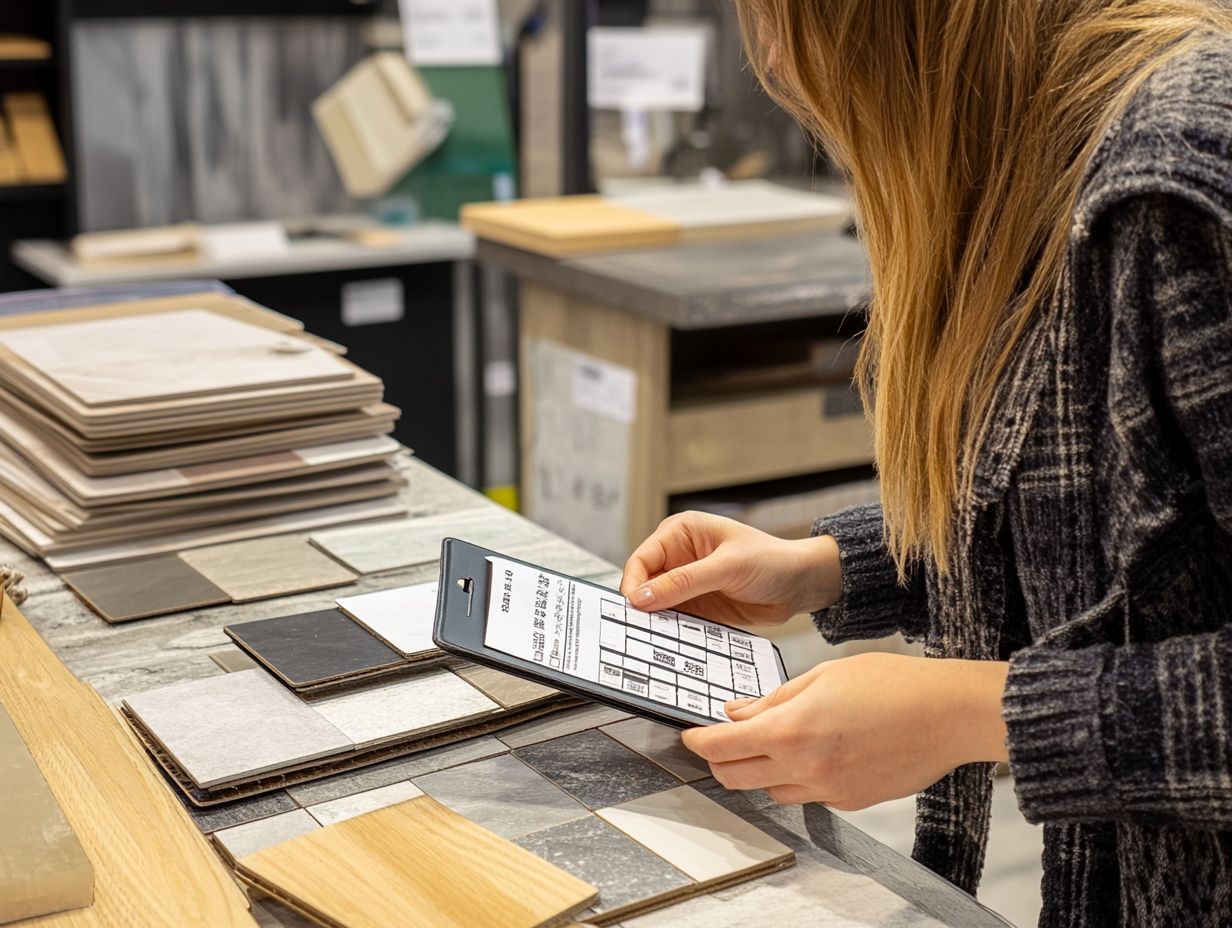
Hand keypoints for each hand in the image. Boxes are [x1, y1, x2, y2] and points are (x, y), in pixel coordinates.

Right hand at [619, 511, 841, 626]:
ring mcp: (686, 584)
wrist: (801, 585)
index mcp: (681, 532)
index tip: (633, 608)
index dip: (633, 583)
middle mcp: (678, 557)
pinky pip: (674, 620)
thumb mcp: (727, 567)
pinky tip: (670, 641)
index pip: (642, 559)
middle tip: (638, 628)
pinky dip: (670, 631)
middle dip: (641, 605)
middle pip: (643, 583)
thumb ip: (684, 581)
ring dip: (655, 621)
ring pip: (655, 605)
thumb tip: (641, 595)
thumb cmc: (771, 560)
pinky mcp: (696, 606)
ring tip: (653, 638)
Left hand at [681, 653, 1009, 809]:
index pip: (721, 747)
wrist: (947, 715)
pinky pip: (807, 795)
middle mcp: (804, 767)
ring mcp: (828, 790)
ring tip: (776, 742)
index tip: (691, 735)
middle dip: (719, 761)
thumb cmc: (893, 684)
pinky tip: (817, 751)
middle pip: (735, 778)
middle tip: (721, 742)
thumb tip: (736, 712)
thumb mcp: (823, 675)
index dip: (697, 741)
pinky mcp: (850, 802)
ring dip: (760, 771)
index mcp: (792, 729)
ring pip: (770, 791)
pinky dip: (799, 778)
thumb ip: (774, 698)